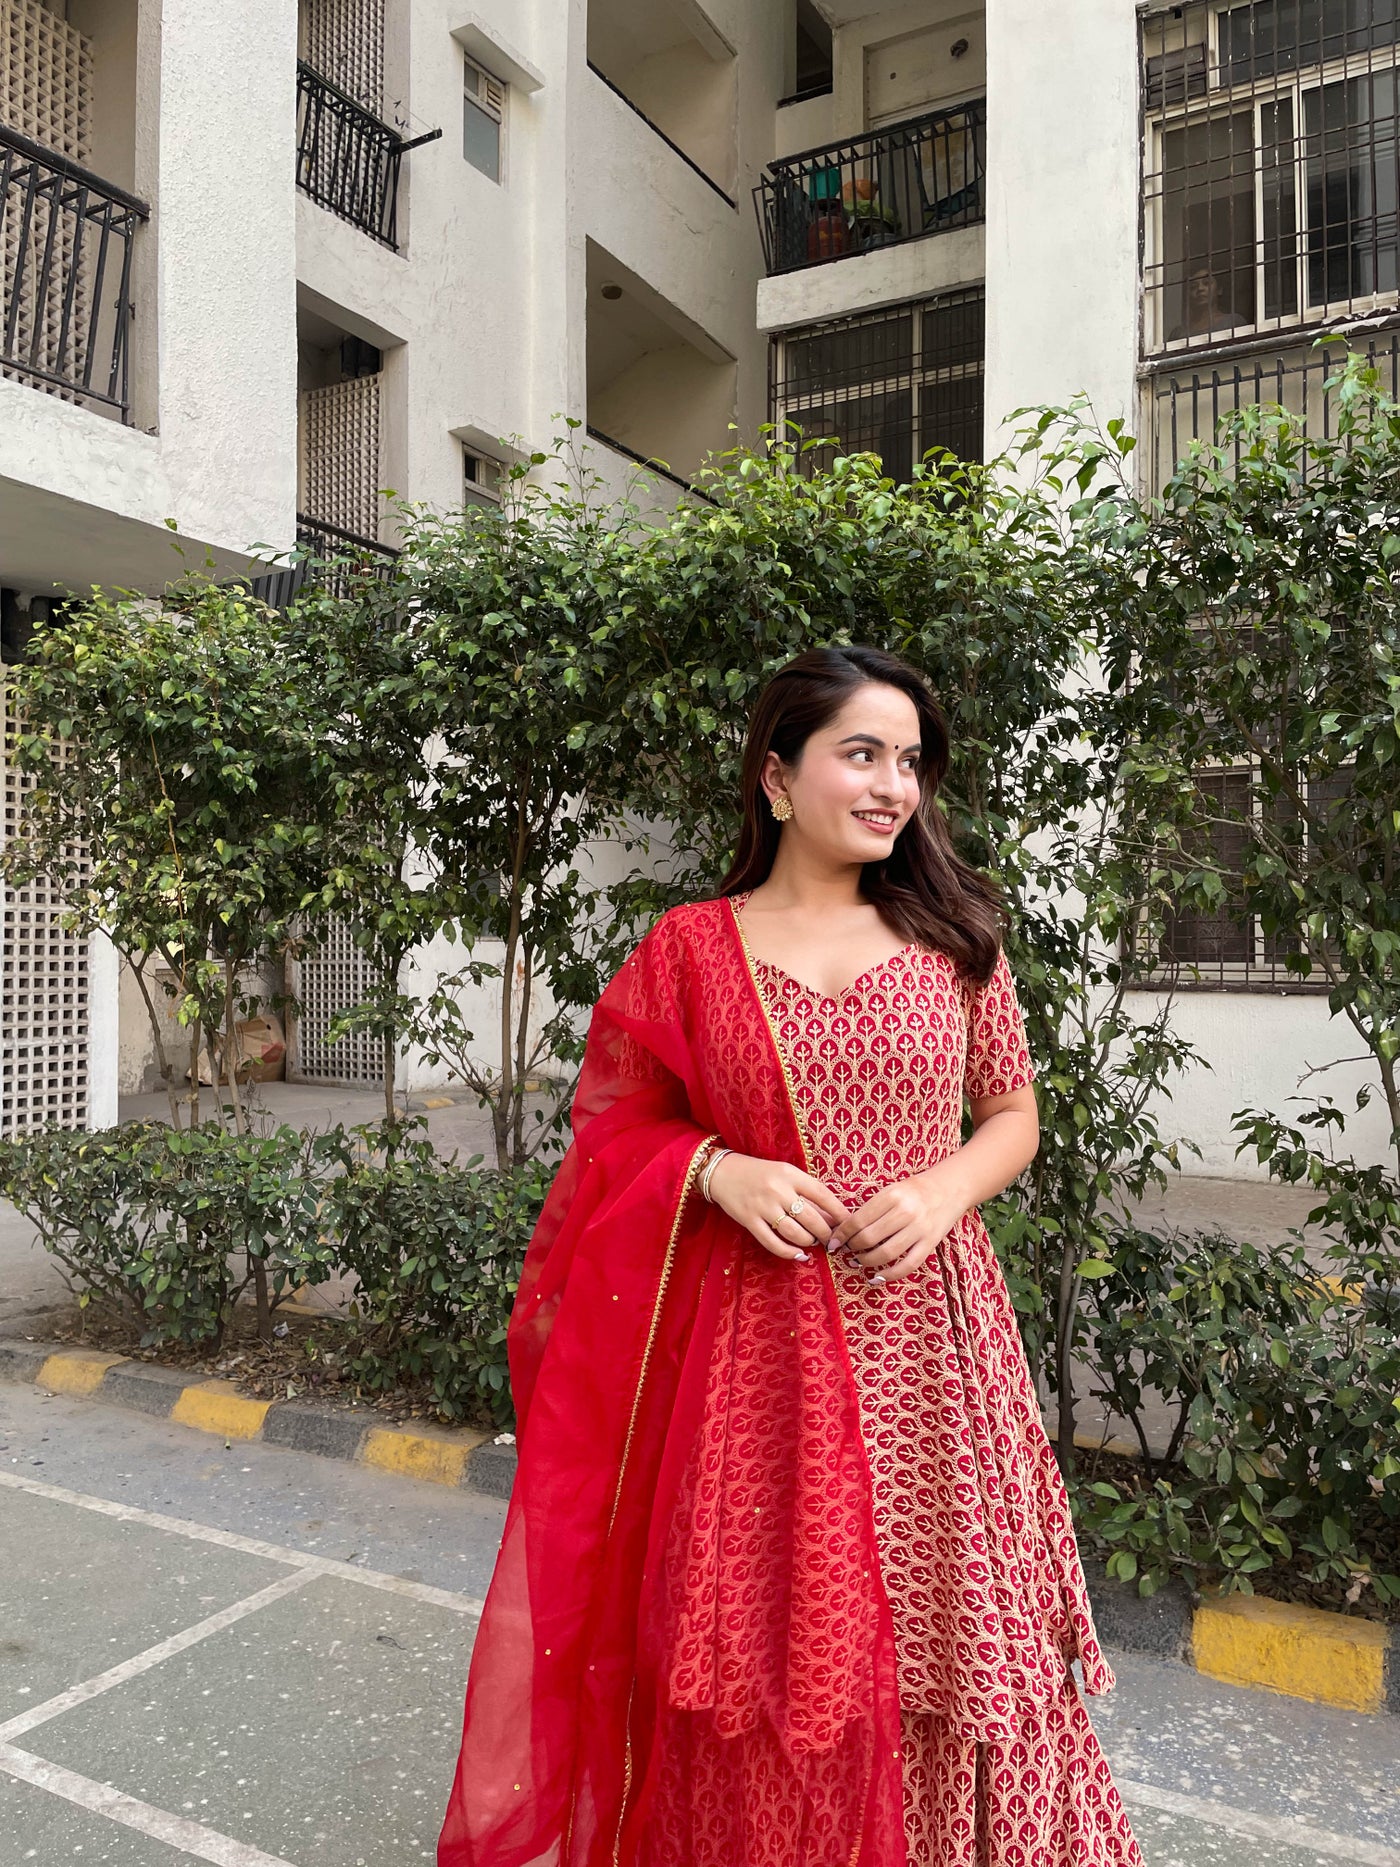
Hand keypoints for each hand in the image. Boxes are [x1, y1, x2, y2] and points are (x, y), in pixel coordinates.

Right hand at [706, 1153, 849, 1262]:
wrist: (723, 1172)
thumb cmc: (760, 1173)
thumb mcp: (785, 1174)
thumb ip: (806, 1193)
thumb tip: (832, 1217)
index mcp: (790, 1174)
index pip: (822, 1194)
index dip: (838, 1212)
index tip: (848, 1224)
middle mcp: (778, 1190)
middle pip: (811, 1218)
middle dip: (825, 1233)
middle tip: (831, 1240)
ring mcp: (762, 1206)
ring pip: (794, 1233)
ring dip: (808, 1242)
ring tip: (812, 1242)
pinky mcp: (749, 1220)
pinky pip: (773, 1243)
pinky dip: (789, 1252)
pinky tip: (798, 1255)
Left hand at [830, 1169, 966, 1283]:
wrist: (948, 1189)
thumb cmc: (913, 1190)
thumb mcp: (890, 1190)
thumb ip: (870, 1208)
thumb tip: (843, 1231)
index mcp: (891, 1196)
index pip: (858, 1220)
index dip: (841, 1235)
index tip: (833, 1243)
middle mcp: (905, 1212)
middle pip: (869, 1238)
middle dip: (852, 1248)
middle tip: (846, 1251)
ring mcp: (919, 1229)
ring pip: (886, 1254)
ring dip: (866, 1261)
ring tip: (858, 1261)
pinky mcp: (930, 1243)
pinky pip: (907, 1265)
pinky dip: (889, 1275)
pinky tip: (876, 1277)